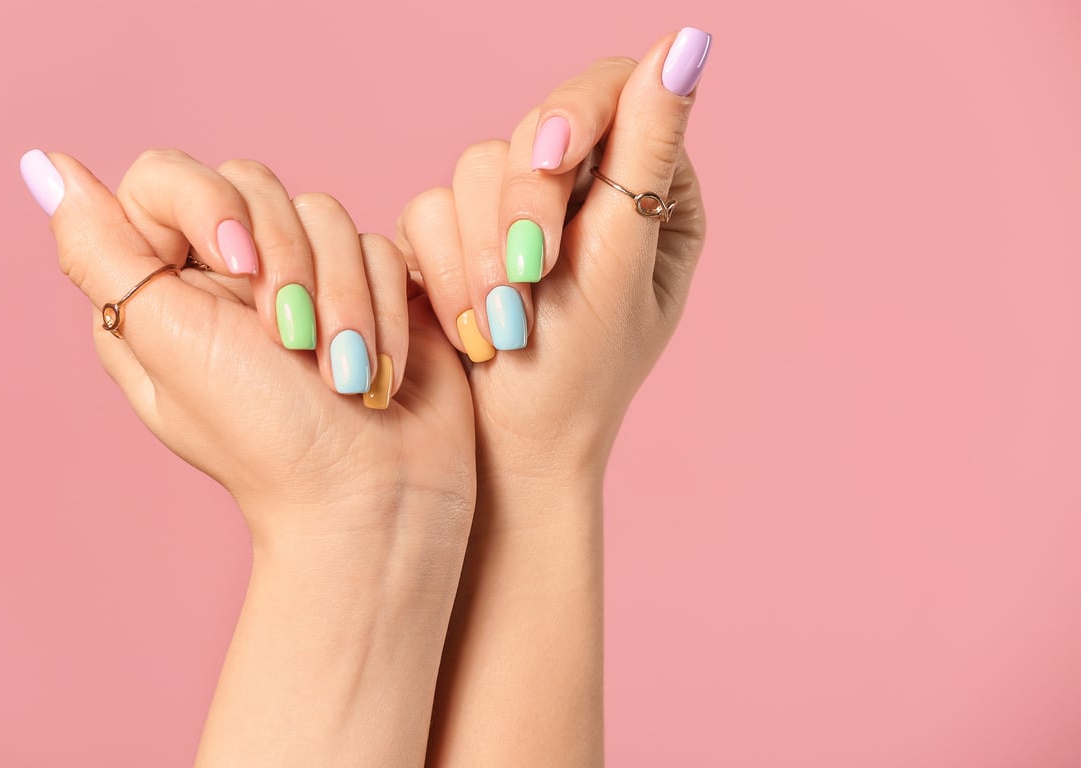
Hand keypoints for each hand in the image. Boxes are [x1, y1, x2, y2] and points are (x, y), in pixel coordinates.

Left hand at [22, 149, 477, 765]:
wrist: (373, 494)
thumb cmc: (267, 438)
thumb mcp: (170, 344)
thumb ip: (102, 252)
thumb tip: (45, 168)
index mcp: (164, 287)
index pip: (166, 177)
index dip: (208, 204)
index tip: (236, 265)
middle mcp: (231, 275)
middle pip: (255, 184)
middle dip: (288, 264)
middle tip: (293, 342)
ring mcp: (306, 278)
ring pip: (327, 213)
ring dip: (343, 298)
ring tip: (343, 372)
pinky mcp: (370, 287)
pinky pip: (379, 246)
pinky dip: (385, 309)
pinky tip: (378, 368)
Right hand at [399, 28, 708, 480]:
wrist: (509, 456)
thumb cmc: (579, 378)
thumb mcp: (619, 264)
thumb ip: (645, 154)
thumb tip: (688, 42)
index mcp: (650, 193)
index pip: (614, 94)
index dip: (574, 110)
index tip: (551, 156)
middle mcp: (584, 194)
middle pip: (535, 128)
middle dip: (522, 209)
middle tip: (529, 280)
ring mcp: (517, 216)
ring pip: (475, 167)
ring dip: (483, 252)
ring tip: (502, 327)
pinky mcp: (458, 240)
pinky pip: (429, 209)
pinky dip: (447, 269)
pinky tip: (470, 327)